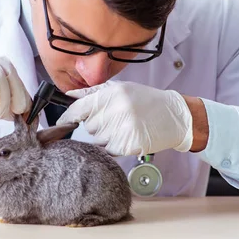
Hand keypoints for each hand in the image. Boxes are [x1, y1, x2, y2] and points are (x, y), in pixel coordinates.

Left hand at [56, 81, 194, 156]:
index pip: (80, 108)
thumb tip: (69, 94)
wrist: (175, 116)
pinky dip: (114, 147)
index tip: (63, 122)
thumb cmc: (147, 101)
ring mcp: (123, 129)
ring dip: (106, 137)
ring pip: (98, 140)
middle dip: (97, 125)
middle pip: (89, 126)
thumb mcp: (122, 88)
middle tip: (114, 119)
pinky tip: (127, 136)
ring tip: (123, 127)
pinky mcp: (129, 145)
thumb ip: (94, 92)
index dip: (68, 117)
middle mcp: (117, 111)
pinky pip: (109, 150)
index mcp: (113, 94)